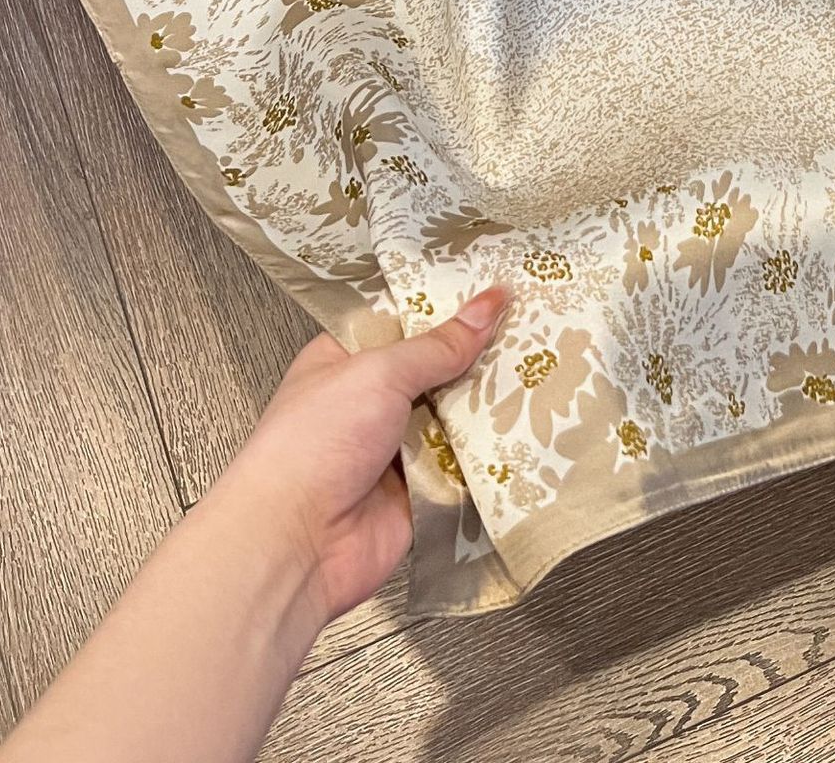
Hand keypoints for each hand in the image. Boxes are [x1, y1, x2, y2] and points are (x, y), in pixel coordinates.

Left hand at [211, 286, 509, 625]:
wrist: (296, 544)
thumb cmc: (311, 447)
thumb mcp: (378, 374)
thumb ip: (438, 344)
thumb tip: (486, 305)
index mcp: (346, 360)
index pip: (405, 321)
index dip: (447, 306)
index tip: (495, 290)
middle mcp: (370, 402)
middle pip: (438, 369)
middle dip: (478, 356)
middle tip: (531, 328)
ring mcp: (396, 448)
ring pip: (457, 416)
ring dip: (488, 405)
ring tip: (538, 372)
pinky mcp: (420, 490)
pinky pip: (465, 464)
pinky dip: (489, 453)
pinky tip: (526, 428)